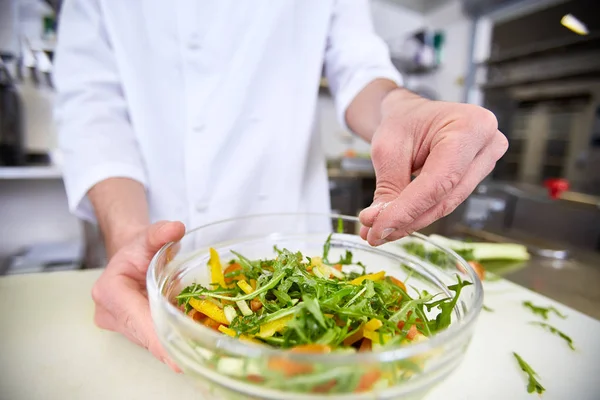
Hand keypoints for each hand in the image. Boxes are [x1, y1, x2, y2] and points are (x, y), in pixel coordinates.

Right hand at [91, 221, 185, 370]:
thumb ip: (160, 232)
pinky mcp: (132, 330)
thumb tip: (176, 228)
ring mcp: (119, 324)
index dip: (157, 338)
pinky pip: (153, 338)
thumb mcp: (148, 236)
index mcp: (110, 291)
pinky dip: (172, 340)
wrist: (129, 256)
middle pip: (144, 334)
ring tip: (201, 354)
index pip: (136, 319)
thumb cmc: (138, 248)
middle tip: (200, 357)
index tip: (176, 358)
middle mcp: (110, 313)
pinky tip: (194, 346)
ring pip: (149, 340)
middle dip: (170, 346)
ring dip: (173, 345)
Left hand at [359, 89, 507, 245]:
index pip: (439, 180)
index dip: (408, 210)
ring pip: (444, 206)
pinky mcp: (475, 179)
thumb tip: (378, 225)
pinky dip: (416, 216)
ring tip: (377, 231)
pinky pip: (444, 203)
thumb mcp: (388, 149)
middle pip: (444, 198)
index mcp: (472, 126)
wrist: (412, 115)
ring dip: (409, 222)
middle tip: (373, 234)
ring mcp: (485, 164)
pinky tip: (392, 225)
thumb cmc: (403, 122)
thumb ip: (388, 188)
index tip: (378, 229)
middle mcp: (488, 145)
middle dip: (406, 220)